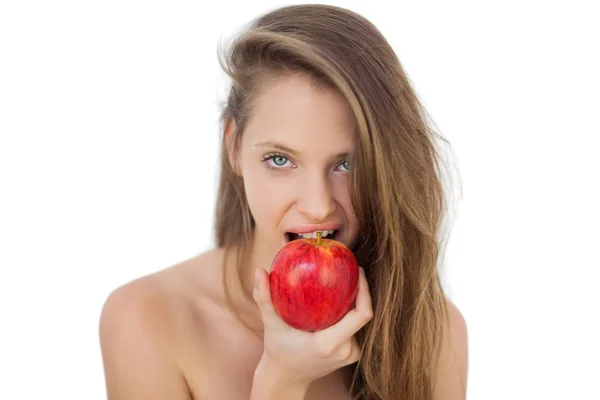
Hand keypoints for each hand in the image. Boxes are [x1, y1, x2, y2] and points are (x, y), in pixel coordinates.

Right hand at [252, 265, 373, 386]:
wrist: (286, 378)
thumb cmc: (278, 351)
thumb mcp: (271, 324)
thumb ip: (264, 299)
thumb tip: (259, 271)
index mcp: (330, 344)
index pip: (361, 315)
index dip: (365, 292)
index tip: (359, 272)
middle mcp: (344, 351)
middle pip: (362, 315)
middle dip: (360, 292)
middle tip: (351, 271)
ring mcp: (350, 355)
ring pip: (359, 322)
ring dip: (353, 304)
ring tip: (346, 283)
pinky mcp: (351, 355)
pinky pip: (355, 329)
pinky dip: (349, 316)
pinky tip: (341, 302)